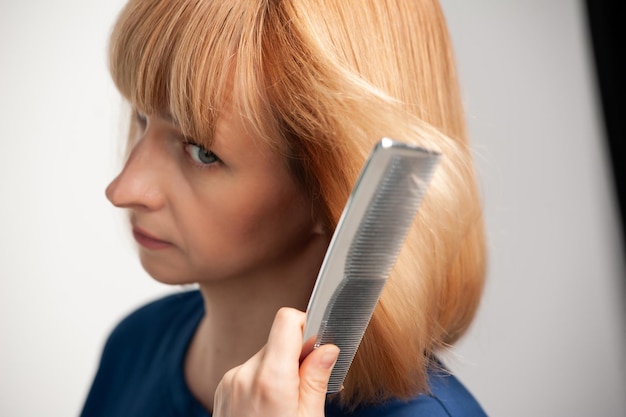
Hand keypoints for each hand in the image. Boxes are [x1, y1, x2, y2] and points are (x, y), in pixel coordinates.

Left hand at [213, 307, 339, 416]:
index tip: (320, 345)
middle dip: (297, 355)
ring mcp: (230, 382)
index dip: (308, 326)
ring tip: (288, 402)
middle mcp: (244, 374)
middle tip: (311, 383)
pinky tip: (271, 407)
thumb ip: (316, 378)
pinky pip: (249, 371)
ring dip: (280, 369)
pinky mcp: (222, 390)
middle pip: (278, 340)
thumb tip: (328, 348)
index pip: (287, 321)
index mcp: (270, 378)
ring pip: (264, 356)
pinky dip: (264, 380)